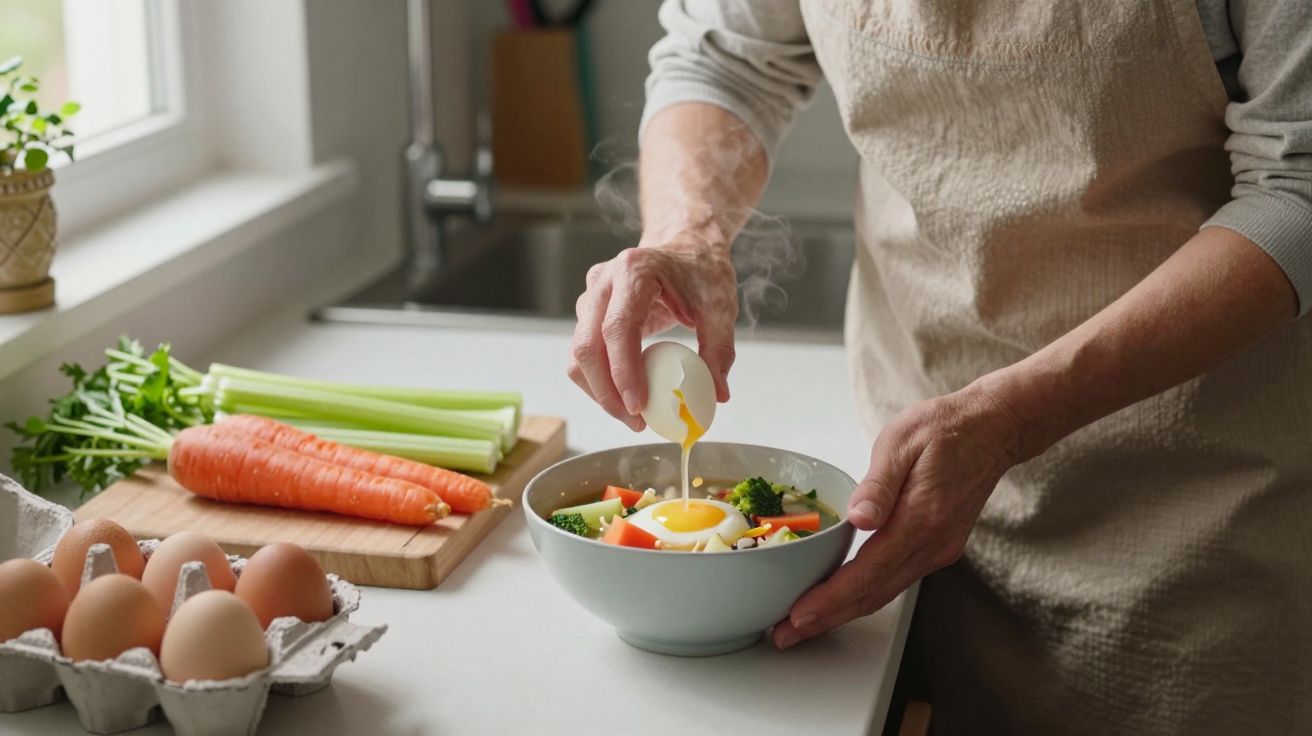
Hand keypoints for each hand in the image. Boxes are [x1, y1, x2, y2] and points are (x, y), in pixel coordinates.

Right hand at [568, 238, 737, 429]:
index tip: (638, 406)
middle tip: (637, 421)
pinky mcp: (589, 314)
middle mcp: (604, 282)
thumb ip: (720, 349)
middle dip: (607, 392)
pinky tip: (627, 398)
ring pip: (579, 356)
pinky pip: (584, 356)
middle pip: (587, 346)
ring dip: (600, 392)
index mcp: (634, 271)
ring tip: (634, 416)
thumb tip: (717, 394)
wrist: (685, 248)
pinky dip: (600, 382)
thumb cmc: (701, 271)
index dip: (623, 371)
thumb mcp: (721, 306)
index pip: (617, 327)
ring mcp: (591, 297)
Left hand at [772, 382, 1027, 648]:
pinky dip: (863, 595)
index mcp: (921, 519)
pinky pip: (895, 581)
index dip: (831, 598)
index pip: (868, 571)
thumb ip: (879, 484)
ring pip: (884, 592)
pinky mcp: (937, 548)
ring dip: (842, 612)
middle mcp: (932, 544)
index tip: (798, 615)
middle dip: (827, 618)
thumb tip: (859, 518)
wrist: (992, 429)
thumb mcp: (902, 442)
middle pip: (873, 594)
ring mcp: (938, 550)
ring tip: (803, 625)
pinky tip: (839, 599)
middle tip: (786, 634)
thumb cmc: (944, 429)